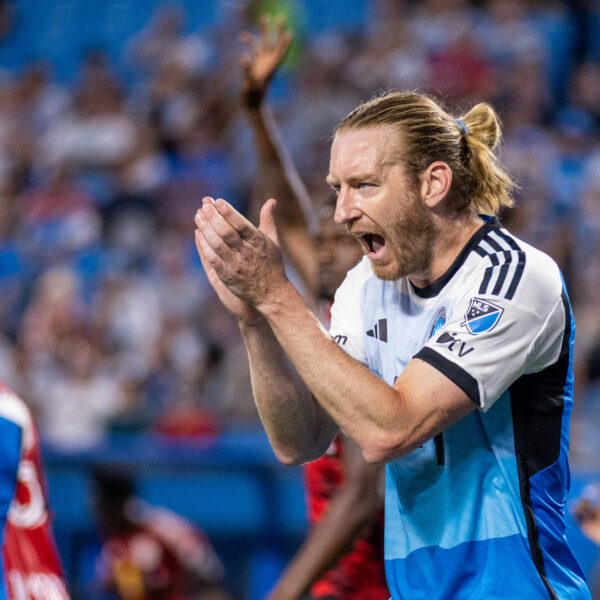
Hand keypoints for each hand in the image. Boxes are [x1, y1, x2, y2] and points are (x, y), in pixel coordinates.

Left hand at [194, 197, 285, 321]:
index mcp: (259, 242)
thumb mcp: (274, 241)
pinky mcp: (227, 276)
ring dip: (206, 229)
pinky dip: (204, 246)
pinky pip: (213, 259)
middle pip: (226, 232)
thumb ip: (268, 220)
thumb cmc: (272, 265)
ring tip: (198, 216)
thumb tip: (271, 201)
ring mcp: (236, 265)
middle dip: (213, 217)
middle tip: (204, 206)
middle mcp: (247, 253)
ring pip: (217, 244)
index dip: (228, 212)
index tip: (218, 201)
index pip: (241, 224)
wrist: (271, 294)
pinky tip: (199, 235)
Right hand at [239, 14, 292, 109]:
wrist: (252, 105)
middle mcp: (268, 63)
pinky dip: (249, 42)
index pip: (279, 54)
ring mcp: (262, 63)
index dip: (284, 44)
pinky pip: (253, 49)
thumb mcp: (250, 85)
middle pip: (274, 44)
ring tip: (264, 17)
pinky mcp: (255, 64)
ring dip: (264, 31)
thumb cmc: (253, 97)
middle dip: (277, 31)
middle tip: (280, 17)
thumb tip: (244, 56)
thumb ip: (247, 70)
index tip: (289, 33)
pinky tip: (242, 36)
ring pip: (264, 43)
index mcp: (270, 69)